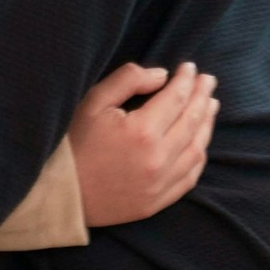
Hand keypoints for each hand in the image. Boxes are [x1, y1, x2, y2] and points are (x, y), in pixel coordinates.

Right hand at [70, 60, 218, 226]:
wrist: (59, 194)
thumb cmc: (73, 144)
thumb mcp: (93, 102)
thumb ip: (128, 80)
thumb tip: (162, 76)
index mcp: (142, 131)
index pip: (177, 98)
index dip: (186, 80)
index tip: (190, 67)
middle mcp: (158, 158)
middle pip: (192, 121)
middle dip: (202, 96)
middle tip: (208, 81)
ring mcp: (161, 183)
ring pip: (197, 149)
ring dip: (206, 124)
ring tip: (210, 105)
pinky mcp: (158, 201)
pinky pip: (190, 176)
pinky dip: (199, 155)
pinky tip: (200, 142)